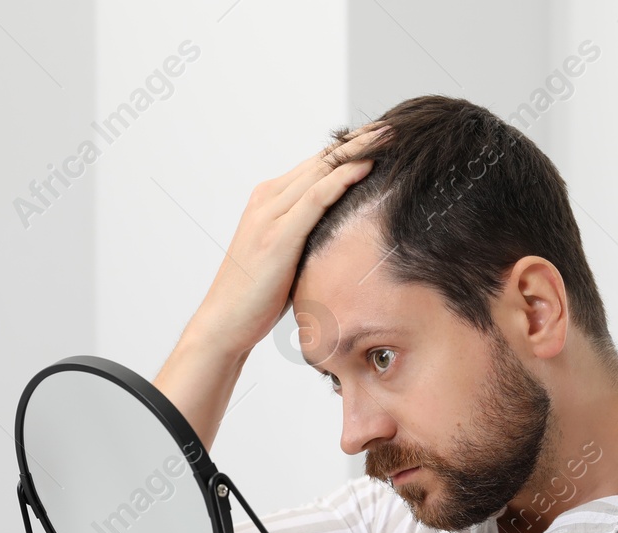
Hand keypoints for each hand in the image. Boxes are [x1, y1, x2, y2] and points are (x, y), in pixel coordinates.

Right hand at [176, 123, 390, 363]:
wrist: (225, 321)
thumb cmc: (258, 296)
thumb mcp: (288, 257)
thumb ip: (307, 237)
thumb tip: (342, 236)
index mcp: (269, 201)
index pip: (315, 166)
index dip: (348, 149)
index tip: (380, 137)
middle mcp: (267, 199)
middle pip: (320, 160)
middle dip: (358, 140)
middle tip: (392, 125)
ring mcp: (270, 215)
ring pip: (320, 171)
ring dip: (357, 150)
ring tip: (388, 135)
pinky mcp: (278, 235)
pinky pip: (316, 198)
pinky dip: (343, 178)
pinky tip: (367, 166)